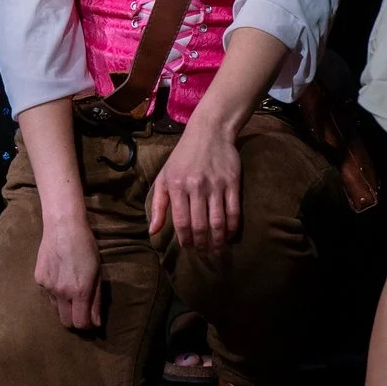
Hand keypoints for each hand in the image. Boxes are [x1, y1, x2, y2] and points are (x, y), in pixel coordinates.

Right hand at [32, 214, 103, 330]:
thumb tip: (96, 323)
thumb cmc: (86, 246)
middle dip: (74, 320)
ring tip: (70, 290)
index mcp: (80, 291)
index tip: (91, 319)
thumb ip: (96, 300)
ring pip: (55, 309)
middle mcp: (62, 292)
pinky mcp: (38, 279)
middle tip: (81, 309)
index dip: (87, 325)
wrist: (63, 226)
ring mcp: (47, 286)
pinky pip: (48, 294)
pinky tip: (60, 276)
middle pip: (66, 322)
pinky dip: (55, 292)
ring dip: (64, 306)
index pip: (81, 323)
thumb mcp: (97, 273)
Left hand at [149, 120, 242, 248]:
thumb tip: (153, 231)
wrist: (209, 131)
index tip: (188, 248)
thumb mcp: (165, 176)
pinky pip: (233, 212)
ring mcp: (216, 185)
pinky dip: (232, 228)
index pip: (181, 222)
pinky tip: (229, 236)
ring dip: (218, 241)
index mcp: (177, 186)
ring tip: (216, 250)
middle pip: (200, 226)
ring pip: (218, 222)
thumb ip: (158, 205)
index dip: (185, 240)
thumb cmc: (183, 157)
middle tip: (203, 254)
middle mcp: (196, 186)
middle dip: (202, 245)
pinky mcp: (232, 183)